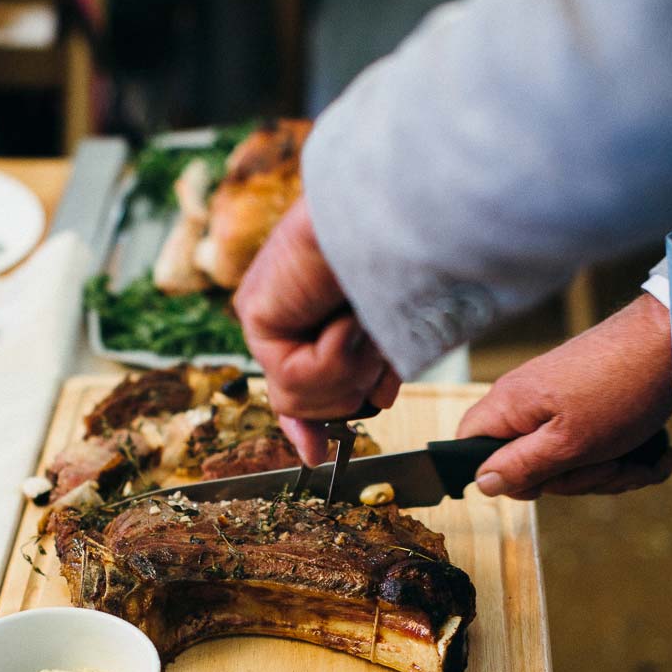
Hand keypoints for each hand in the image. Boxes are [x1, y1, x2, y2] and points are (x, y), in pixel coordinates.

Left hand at [233, 196, 400, 463]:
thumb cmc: (414, 263)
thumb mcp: (389, 340)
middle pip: (304, 401)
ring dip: (352, 372)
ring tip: (366, 321)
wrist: (406, 216)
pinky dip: (337, 357)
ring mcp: (266, 315)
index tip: (315, 455)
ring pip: (304, 398)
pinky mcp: (256, 314)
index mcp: (313, 313)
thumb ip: (358, 382)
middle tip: (375, 340)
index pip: (295, 384)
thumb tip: (342, 429)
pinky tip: (347, 318)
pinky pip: (298, 377)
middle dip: (352, 387)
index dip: (307, 424)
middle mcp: (282, 315)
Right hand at [458, 294, 671, 498]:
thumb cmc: (621, 386)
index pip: (468, 447)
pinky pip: (586, 442)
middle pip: (525, 461)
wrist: (671, 341)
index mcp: (508, 406)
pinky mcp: (582, 401)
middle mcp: (524, 401)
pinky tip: (644, 454)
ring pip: (562, 456)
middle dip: (572, 477)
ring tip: (635, 461)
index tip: (541, 482)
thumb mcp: (568, 443)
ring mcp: (554, 400)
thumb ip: (520, 466)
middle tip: (606, 468)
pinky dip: (616, 454)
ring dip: (604, 470)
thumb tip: (481, 483)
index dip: (501, 475)